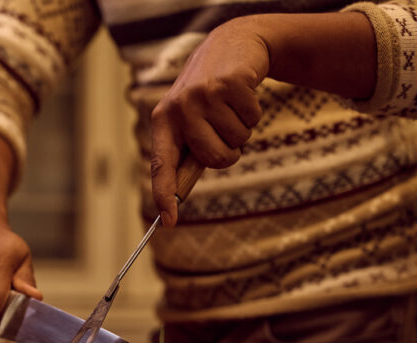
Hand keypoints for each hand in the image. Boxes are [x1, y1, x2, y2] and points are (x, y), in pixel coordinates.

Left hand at [150, 18, 265, 226]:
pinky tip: (242, 94)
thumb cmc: (208, 95)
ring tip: (230, 107)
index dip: (165, 195)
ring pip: (237, 139)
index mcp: (164, 122)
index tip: (168, 222)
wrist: (231, 46)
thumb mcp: (190, 119)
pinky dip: (254, 111)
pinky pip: (253, 118)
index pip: (161, 166)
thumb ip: (187, 152)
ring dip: (242, 128)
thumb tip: (177, 194)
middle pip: (214, 159)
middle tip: (225, 131)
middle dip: (229, 153)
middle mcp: (179, 109)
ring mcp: (203, 94)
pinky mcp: (229, 82)